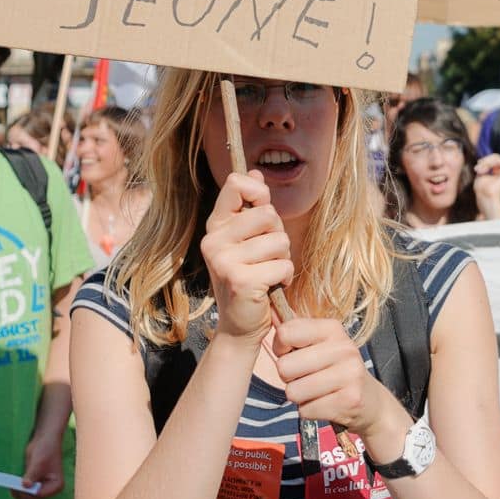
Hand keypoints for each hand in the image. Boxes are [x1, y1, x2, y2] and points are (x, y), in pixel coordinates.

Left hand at [13, 427, 63, 498]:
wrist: (44, 438)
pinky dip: (18, 488)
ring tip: (11, 484)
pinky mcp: (34, 482)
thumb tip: (25, 485)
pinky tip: (12, 483)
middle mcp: (49, 488)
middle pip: (33, 497)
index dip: (28, 492)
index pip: (40, 494)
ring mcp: (41, 486)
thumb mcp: (39, 462)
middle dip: (22, 493)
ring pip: (27, 495)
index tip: (17, 486)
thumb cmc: (46, 448)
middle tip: (12, 486)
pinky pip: (24, 490)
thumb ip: (32, 474)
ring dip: (19, 491)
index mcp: (56, 485)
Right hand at [201, 171, 293, 345]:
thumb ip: (251, 207)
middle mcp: (214, 240)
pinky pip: (283, 265)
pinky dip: (285, 277)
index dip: (259, 193)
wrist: (240, 326)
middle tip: (267, 256)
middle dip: (278, 235)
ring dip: (284, 259)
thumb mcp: (248, 239)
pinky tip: (271, 287)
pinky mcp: (241, 280)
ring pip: (280, 241)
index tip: (263, 212)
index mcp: (215, 226)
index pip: (237, 184)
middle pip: (268, 213)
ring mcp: (225, 261)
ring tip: (269, 272)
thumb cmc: (250, 277)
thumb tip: (254, 172)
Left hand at [272, 318, 406, 452]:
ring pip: (293, 392)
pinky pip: (306, 410)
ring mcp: (349, 374)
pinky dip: (310, 411)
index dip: (280, 348)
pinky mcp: (350, 400)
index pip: (286, 332)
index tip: (291, 354)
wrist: (371, 402)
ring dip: (299, 396)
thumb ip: (296, 331)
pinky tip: (325, 403)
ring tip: (316, 391)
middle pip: (285, 366)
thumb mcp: (321, 344)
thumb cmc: (335, 369)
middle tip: (305, 377)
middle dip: (288, 378)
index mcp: (332, 329)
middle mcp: (344, 348)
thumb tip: (271, 311)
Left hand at [474, 154, 499, 218]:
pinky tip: (487, 168)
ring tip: (481, 170)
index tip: (478, 163)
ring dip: (488, 161)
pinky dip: (493, 162)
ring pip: (499, 158)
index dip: (486, 159)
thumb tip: (483, 160)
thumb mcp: (481, 175)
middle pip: (497, 157)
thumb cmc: (482, 189)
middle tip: (478, 165)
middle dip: (486, 159)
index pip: (495, 160)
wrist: (486, 197)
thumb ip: (484, 167)